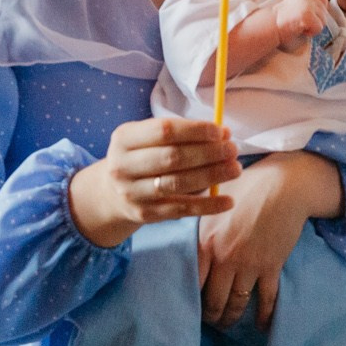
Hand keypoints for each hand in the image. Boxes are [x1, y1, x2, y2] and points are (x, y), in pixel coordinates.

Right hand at [68, 118, 240, 249]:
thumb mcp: (146, 138)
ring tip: (235, 169)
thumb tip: (222, 133)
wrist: (110, 193)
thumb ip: (181, 133)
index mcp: (124, 138)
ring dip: (212, 176)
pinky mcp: (145, 214)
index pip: (164, 130)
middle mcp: (123, 166)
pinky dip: (207, 206)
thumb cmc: (140, 157)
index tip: (220, 131)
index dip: (195, 130)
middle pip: (172, 158)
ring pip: (178, 184)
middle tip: (232, 150)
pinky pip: (181, 210)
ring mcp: (133, 192)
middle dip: (208, 153)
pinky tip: (227, 201)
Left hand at [197, 151, 342, 330]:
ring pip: (237, 303)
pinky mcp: (271, 266)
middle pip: (213, 299)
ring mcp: (249, 264)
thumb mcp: (213, 199)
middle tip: (209, 321)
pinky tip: (262, 325)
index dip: (190, 299)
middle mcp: (225, 257)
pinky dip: (265, 315)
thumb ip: (197, 216)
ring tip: (228, 323)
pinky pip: (267, 299)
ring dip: (231, 317)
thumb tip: (178, 217)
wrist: (284, 184)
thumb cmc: (246, 186)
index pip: (192, 281)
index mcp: (206, 241)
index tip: (189, 306)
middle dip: (211, 316)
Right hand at [272, 0, 329, 44]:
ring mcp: (308, 6)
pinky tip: (300, 30)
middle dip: (316, 21)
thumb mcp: (294, 6)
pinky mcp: (308, 16)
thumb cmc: (280, 21)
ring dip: (313, 28)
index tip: (311, 17)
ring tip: (300, 27)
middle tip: (301, 24)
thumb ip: (307, 5)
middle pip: (324, 12)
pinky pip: (319, 28)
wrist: (269, 26)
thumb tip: (321, 13)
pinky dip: (311, 33)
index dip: (320, 10)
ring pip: (323, 21)